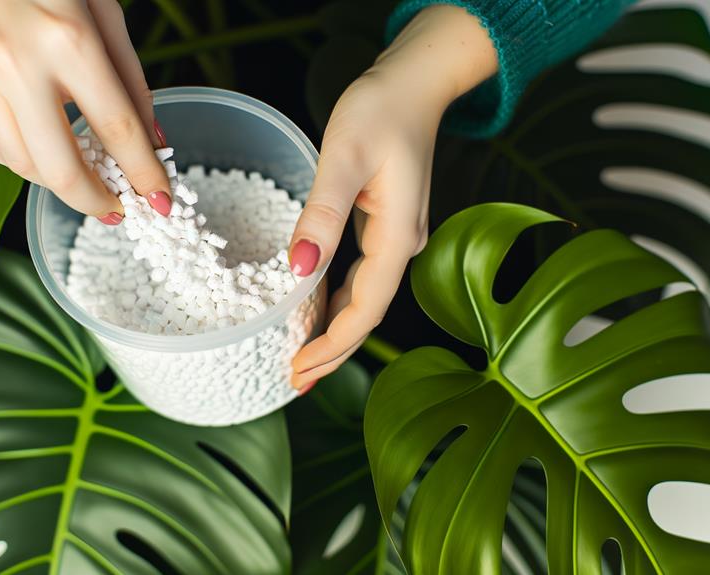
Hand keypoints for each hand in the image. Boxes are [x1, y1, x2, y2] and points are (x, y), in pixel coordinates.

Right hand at [0, 0, 171, 220]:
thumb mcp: (104, 10)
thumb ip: (131, 80)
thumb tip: (153, 142)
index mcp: (68, 40)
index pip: (116, 128)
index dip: (143, 174)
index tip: (160, 202)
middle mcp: (17, 64)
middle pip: (61, 167)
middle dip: (95, 201)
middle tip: (117, 208)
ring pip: (21, 163)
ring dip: (58, 184)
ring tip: (83, 179)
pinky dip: (23, 162)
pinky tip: (44, 154)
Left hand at [289, 5, 497, 391]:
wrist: (415, 80)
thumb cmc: (383, 108)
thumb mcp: (345, 156)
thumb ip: (323, 216)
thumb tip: (299, 270)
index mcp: (398, 235)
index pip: (366, 309)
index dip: (333, 345)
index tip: (299, 370)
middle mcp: (404, 243)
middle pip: (367, 314)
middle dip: (332, 352)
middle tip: (293, 381)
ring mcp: (397, 236)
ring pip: (364, 298)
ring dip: (333, 330)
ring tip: (300, 358)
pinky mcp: (386, 225)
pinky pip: (360, 276)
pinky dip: (337, 300)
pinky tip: (315, 311)